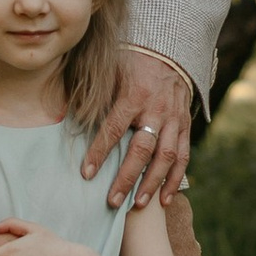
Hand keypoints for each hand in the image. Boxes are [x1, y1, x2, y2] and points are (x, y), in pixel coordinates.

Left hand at [81, 48, 194, 210]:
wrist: (169, 50)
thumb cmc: (132, 62)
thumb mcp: (111, 71)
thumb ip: (96, 95)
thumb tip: (70, 116)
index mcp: (134, 95)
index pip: (113, 129)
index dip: (99, 153)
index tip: (86, 174)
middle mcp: (156, 110)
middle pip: (142, 149)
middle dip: (126, 178)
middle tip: (112, 201)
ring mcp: (174, 119)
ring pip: (166, 157)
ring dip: (152, 183)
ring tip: (138, 205)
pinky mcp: (185, 125)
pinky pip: (183, 155)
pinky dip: (175, 179)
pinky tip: (165, 199)